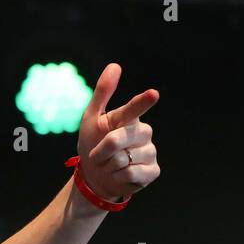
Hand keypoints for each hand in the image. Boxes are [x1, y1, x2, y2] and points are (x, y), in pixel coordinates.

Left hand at [77, 63, 160, 202]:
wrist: (95, 176)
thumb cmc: (93, 144)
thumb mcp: (91, 119)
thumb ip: (102, 94)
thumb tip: (114, 65)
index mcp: (129, 118)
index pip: (134, 108)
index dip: (143, 102)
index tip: (152, 94)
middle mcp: (144, 132)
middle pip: (118, 139)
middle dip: (101, 150)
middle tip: (98, 155)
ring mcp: (150, 152)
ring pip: (123, 160)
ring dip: (108, 166)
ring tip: (110, 165)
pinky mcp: (152, 171)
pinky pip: (132, 174)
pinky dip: (119, 177)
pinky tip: (120, 175)